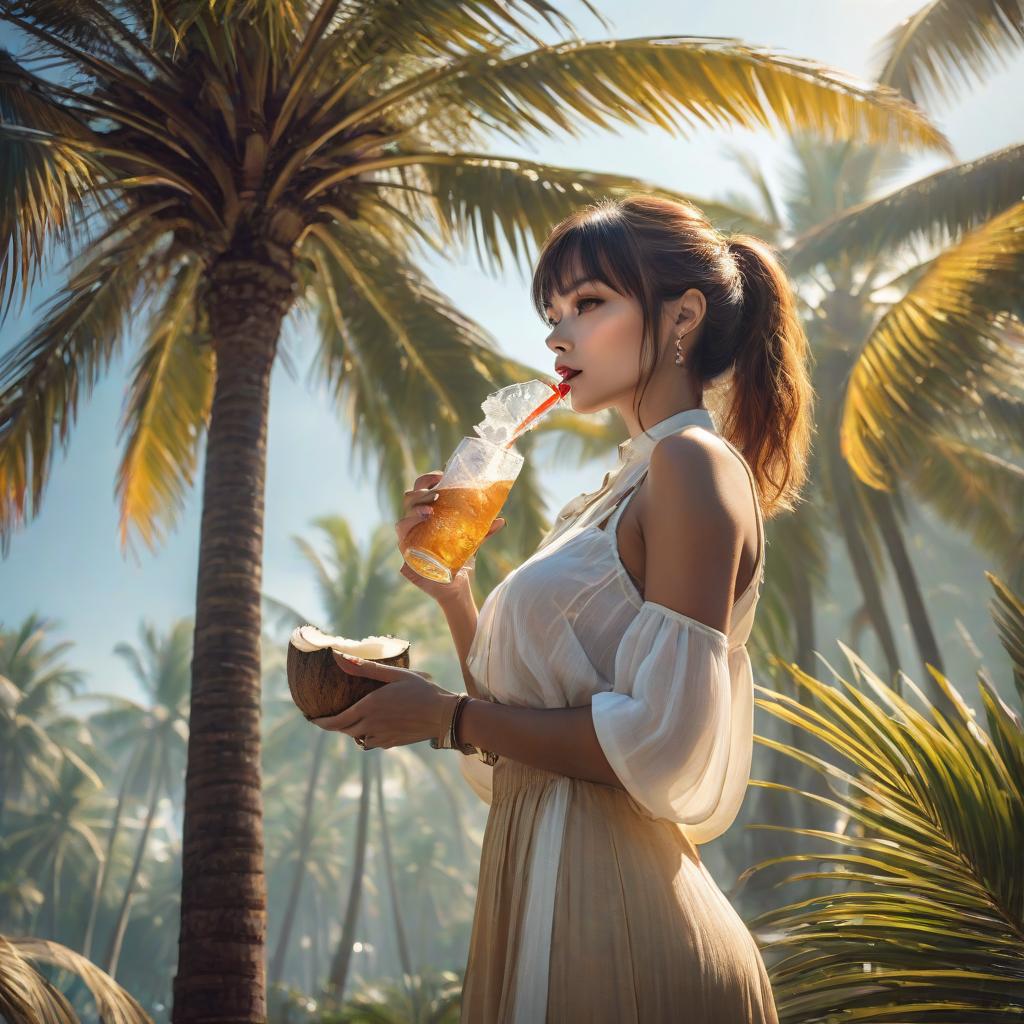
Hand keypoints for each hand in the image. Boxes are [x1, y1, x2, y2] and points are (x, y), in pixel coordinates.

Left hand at [310, 651, 458, 749]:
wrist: (443, 715)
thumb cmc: (421, 690)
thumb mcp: (396, 675)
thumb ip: (367, 669)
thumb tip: (341, 658)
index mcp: (369, 707)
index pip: (336, 721)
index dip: (321, 722)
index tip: (312, 719)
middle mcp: (371, 725)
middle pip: (345, 730)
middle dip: (335, 725)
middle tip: (329, 717)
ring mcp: (382, 737)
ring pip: (358, 739)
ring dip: (352, 731)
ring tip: (353, 720)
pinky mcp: (392, 743)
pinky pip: (372, 742)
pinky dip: (368, 736)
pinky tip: (374, 726)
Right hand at [396, 471, 506, 603]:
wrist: (454, 587)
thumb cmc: (459, 560)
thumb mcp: (473, 542)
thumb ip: (484, 531)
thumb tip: (501, 520)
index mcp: (429, 513)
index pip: (422, 489)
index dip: (428, 478)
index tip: (442, 474)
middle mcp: (416, 521)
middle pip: (411, 496)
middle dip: (422, 489)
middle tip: (437, 492)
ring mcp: (409, 533)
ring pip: (405, 510)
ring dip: (417, 505)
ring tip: (431, 509)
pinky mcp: (406, 547)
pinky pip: (402, 530)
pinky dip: (410, 521)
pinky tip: (423, 518)